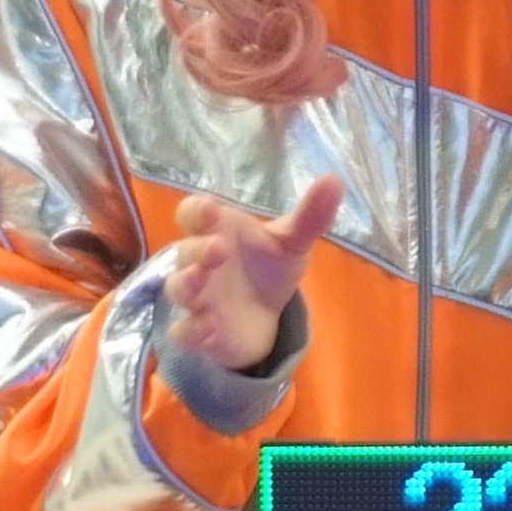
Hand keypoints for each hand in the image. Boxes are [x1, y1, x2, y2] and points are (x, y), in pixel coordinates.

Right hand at [165, 177, 342, 370]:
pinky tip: (206, 327)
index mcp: (217, 231)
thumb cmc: (267, 268)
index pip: (194, 213)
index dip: (197, 211)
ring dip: (186, 283)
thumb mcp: (292, 242)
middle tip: (220, 248)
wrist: (264, 317)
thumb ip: (310, 215)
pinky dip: (190, 329)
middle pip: (185, 250)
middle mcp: (200, 262)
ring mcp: (198, 297)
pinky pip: (184, 330)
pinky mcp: (199, 330)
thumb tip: (334, 180)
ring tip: (200, 277)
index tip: (211, 209)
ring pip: (178, 288)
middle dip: (199, 249)